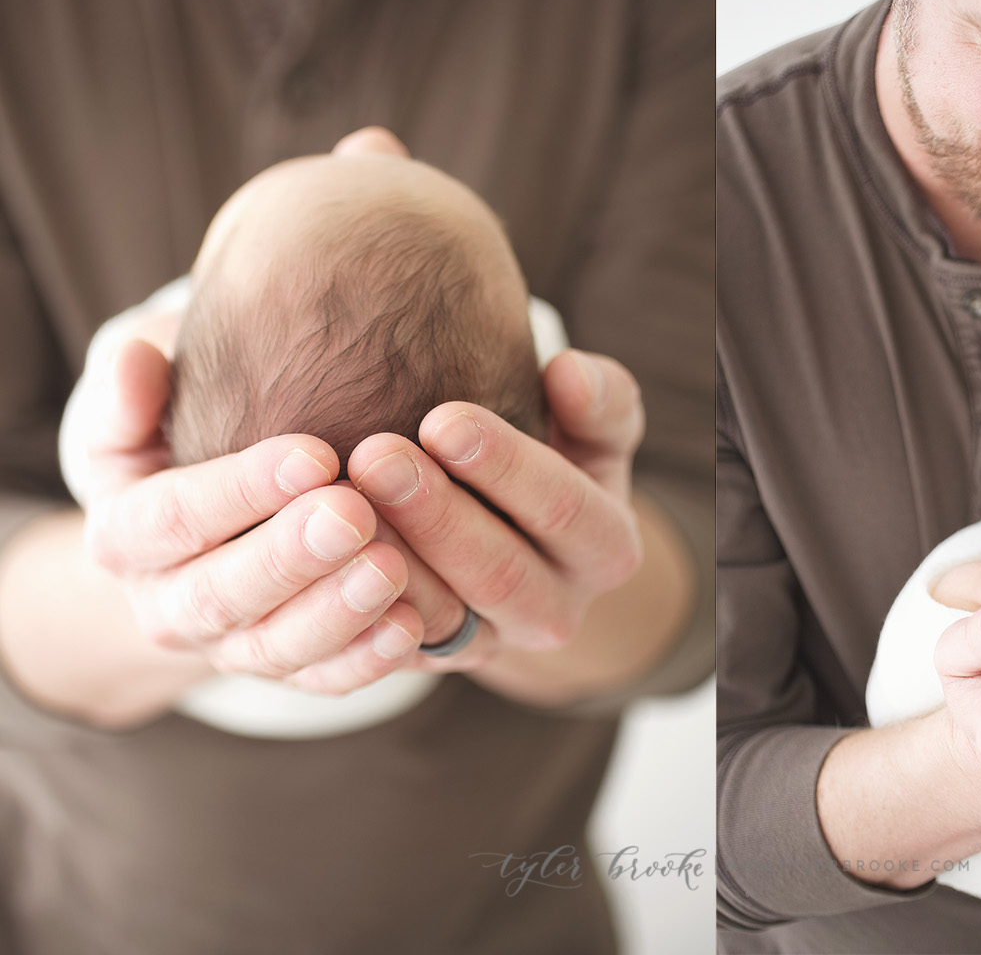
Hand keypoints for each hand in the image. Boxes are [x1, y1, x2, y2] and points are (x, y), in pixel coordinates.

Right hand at [82, 337, 425, 691]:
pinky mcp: (289, 670)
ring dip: (336, 613)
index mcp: (125, 536)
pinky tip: (414, 626)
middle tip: (355, 513)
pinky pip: (325, 678)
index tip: (314, 454)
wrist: (211, 516)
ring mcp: (230, 646)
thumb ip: (131, 390)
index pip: (171, 517)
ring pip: (276, 646)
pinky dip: (367, 661)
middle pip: (221, 593)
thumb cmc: (182, 432)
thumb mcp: (142, 408)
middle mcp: (169, 605)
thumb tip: (139, 360)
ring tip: (392, 568)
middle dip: (290, 557)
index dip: (239, 489)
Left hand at [342, 348, 644, 675]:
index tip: (443, 418)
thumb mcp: (591, 431)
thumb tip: (568, 373)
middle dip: (435, 513)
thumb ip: (598, 400)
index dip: (506, 465)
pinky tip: (319, 554)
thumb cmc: (551, 457)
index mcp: (606, 550)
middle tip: (374, 455)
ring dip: (388, 560)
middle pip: (498, 571)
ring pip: (440, 617)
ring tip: (337, 501)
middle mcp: (557, 612)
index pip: (563, 509)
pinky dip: (354, 606)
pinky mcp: (431, 662)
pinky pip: (390, 649)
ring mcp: (491, 646)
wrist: (512, 532)